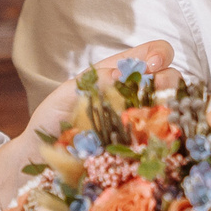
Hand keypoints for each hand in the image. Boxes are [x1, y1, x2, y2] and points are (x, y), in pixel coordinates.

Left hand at [0, 41, 179, 202]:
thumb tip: (118, 74)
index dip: (158, 53)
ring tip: (161, 108)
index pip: (149, 57)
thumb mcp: (66, 95)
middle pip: (169, 80)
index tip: (154, 61)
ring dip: (171, 104)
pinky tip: (160, 135)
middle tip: (158, 84)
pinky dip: (167, 135)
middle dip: (169, 78)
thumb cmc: (52, 120)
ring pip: (172, 109)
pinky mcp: (140, 151)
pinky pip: (163, 142)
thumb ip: (91, 82)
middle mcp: (135, 98)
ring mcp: (141, 124)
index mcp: (117, 77)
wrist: (38, 157)